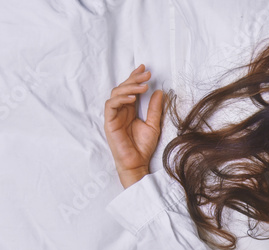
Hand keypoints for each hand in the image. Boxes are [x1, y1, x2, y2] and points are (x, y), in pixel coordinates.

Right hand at [104, 64, 164, 187]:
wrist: (137, 163)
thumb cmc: (143, 146)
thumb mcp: (153, 125)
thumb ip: (155, 109)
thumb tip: (160, 92)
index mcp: (129, 109)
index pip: (130, 89)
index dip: (135, 77)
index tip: (145, 69)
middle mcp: (120, 110)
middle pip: (123, 88)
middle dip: (134, 79)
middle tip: (146, 74)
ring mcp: (113, 116)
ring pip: (116, 94)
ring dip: (129, 87)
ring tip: (143, 86)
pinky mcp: (109, 122)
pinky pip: (111, 106)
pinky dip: (121, 99)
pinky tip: (132, 98)